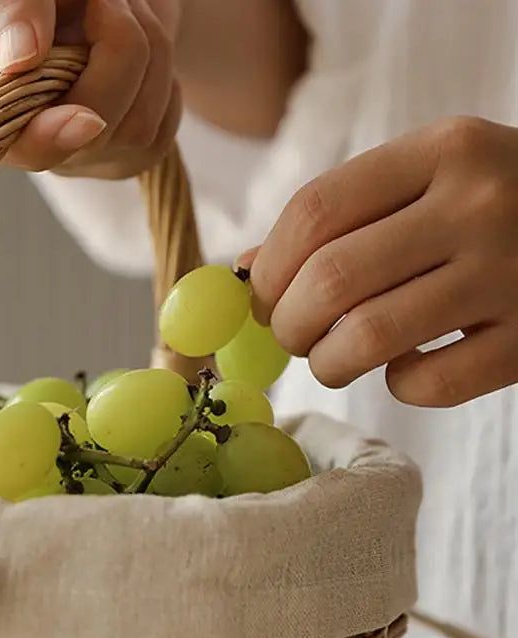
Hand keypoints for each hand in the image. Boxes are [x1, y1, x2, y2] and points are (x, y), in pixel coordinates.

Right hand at [0, 0, 182, 178]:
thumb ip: (11, 3)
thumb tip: (20, 58)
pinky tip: (136, 56)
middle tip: (106, 0)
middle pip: (75, 137)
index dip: (38, 138)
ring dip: (145, 58)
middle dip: (112, 57)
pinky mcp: (106, 157)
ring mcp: (57, 150)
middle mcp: (3, 124)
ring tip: (121, 13)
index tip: (86, 118)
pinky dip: (163, 86)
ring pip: (128, 133)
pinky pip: (155, 137)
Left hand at [246, 116, 517, 406]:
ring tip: (333, 358)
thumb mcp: (429, 180)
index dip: (268, 267)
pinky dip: (398, 386)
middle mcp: (480, 204)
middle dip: (288, 323)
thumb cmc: (496, 205)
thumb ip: (343, 215)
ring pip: (366, 338)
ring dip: (326, 363)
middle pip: (330, 279)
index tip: (262, 296)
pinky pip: (428, 384)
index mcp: (445, 150)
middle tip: (293, 334)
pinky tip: (406, 367)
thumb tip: (246, 269)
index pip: (315, 210)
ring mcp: (511, 274)